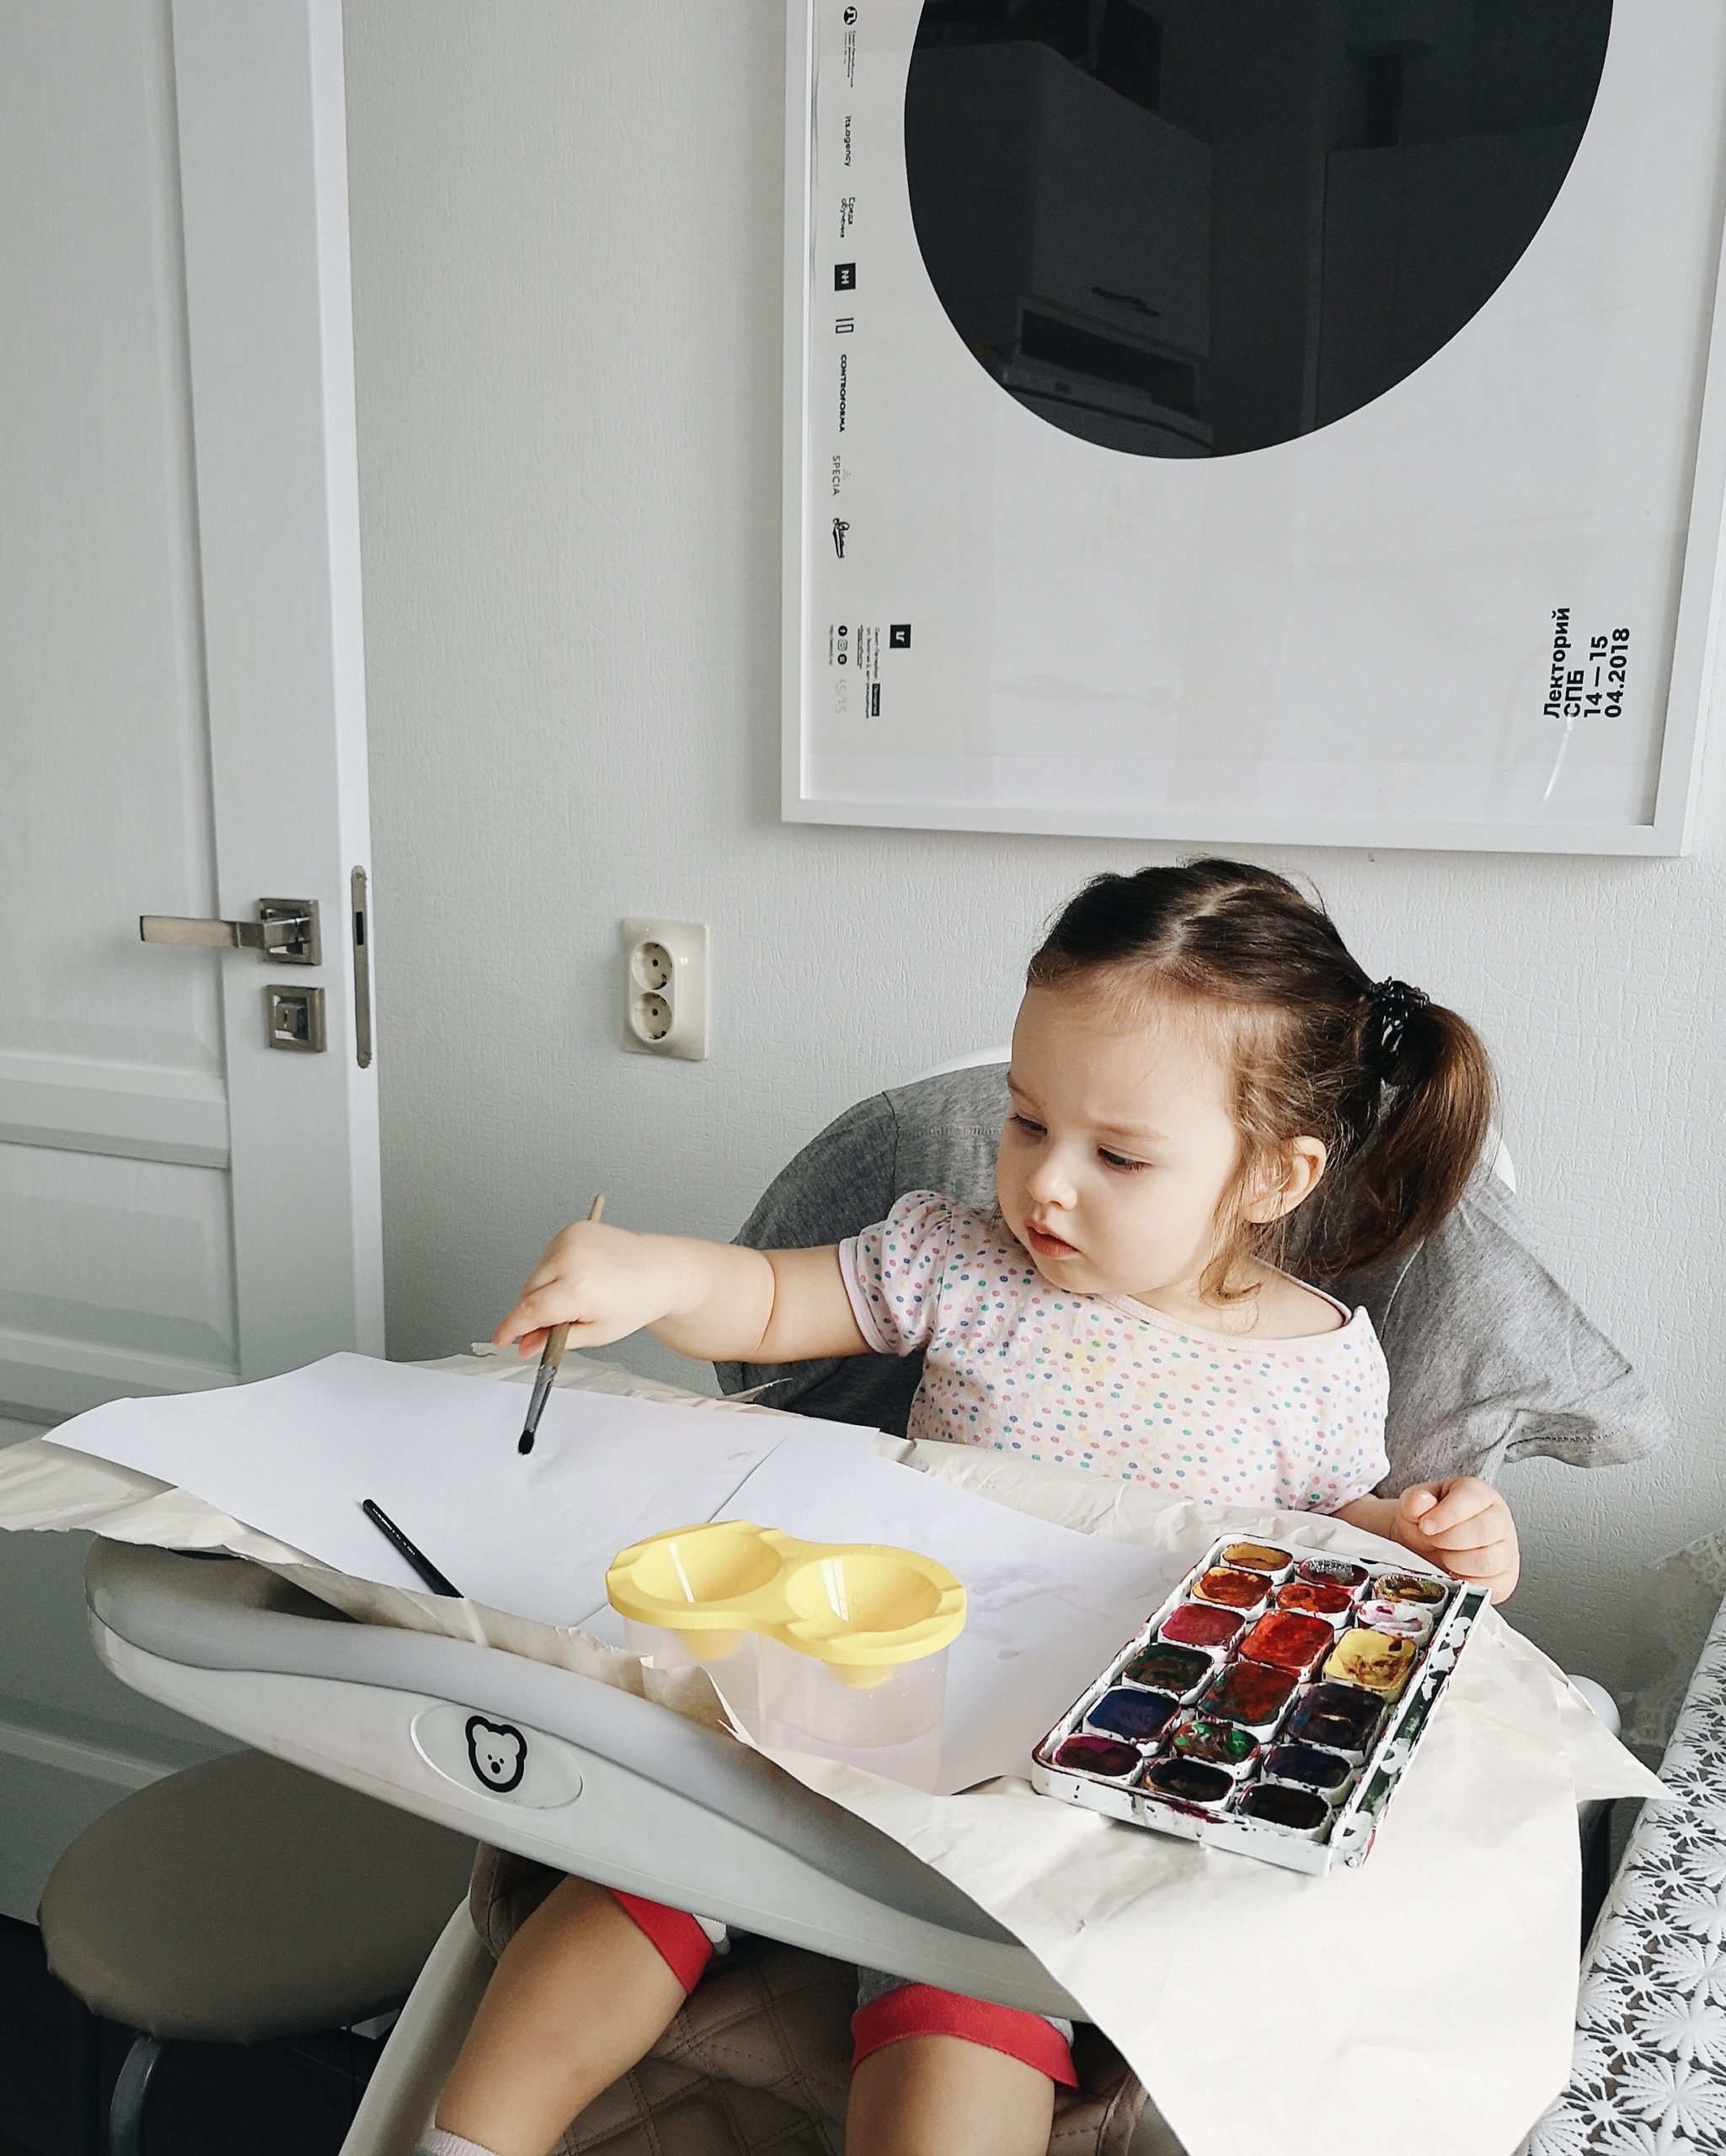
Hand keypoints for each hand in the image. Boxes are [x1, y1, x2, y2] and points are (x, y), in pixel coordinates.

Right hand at [492, 1220, 689, 1357]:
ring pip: (535, 1276)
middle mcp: (570, 1260)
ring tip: (581, 1295)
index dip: (511, 1329)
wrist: (660, 1269)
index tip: (502, 1338)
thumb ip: (555, 1339)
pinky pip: (546, 1258)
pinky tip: (580, 1276)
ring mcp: (570, 1240)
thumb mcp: (597, 1332)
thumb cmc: (636, 1301)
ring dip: (545, 1290)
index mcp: (578, 1290)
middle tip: (562, 1321)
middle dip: (535, 1311)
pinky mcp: (571, 1229)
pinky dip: (554, 1271)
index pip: (528, 1312)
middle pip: (527, 1294)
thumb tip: (525, 1346)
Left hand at [1391, 1477, 1519, 1603]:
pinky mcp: (1506, 1578)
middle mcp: (1499, 1519)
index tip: (1426, 1525)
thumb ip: (1414, 1501)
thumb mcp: (1413, 1505)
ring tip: (1443, 1557)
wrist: (1425, 1546)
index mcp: (1479, 1494)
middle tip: (1432, 1541)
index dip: (1447, 1513)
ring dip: (1456, 1563)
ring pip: (1488, 1560)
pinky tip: (1453, 1575)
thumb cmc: (1427, 1522)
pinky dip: (1467, 1585)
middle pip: (1483, 1530)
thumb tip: (1422, 1501)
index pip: (1473, 1498)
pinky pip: (1494, 1586)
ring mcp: (1506, 1550)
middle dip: (1448, 1539)